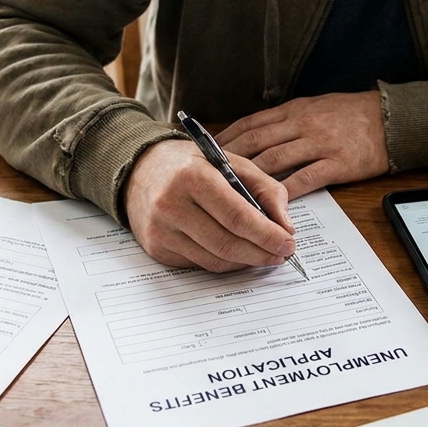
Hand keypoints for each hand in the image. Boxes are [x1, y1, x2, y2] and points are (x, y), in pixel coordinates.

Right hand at [122, 139, 296, 271]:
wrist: (139, 169)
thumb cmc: (190, 165)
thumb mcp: (231, 163)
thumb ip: (265, 189)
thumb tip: (286, 227)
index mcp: (192, 177)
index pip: (237, 216)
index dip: (267, 235)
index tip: (288, 243)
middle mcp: (171, 204)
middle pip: (227, 243)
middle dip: (261, 253)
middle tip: (281, 254)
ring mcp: (160, 230)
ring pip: (214, 260)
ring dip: (245, 262)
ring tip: (263, 254)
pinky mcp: (155, 248)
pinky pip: (199, 264)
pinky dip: (223, 262)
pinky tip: (236, 253)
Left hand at [216, 91, 388, 198]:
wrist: (391, 119)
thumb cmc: (352, 114)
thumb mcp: (315, 106)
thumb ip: (287, 120)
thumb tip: (255, 134)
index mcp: (295, 110)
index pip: (251, 123)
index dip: (227, 138)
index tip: (206, 152)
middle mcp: (302, 124)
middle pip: (256, 141)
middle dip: (229, 160)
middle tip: (208, 178)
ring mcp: (319, 143)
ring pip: (275, 161)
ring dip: (251, 179)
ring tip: (232, 195)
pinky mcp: (337, 163)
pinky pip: (305, 179)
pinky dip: (284, 192)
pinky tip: (270, 205)